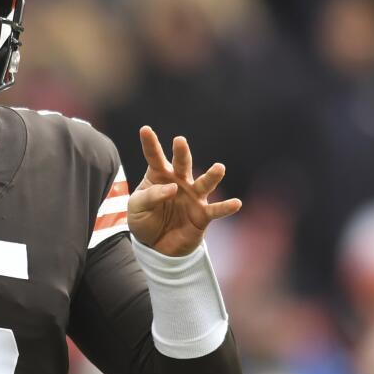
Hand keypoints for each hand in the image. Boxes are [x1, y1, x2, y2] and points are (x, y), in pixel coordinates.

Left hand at [127, 126, 241, 256]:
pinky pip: (216, 210)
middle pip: (182, 164)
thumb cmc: (145, 219)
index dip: (150, 143)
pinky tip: (236, 203)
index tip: (144, 129)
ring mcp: (193, 196)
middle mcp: (179, 181)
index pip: (154, 157)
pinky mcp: (202, 214)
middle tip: (179, 141)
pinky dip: (226, 207)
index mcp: (159, 175)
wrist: (155, 244)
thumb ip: (151, 196)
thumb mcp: (137, 207)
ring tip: (219, 168)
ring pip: (204, 183)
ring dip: (212, 176)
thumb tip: (172, 188)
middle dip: (182, 153)